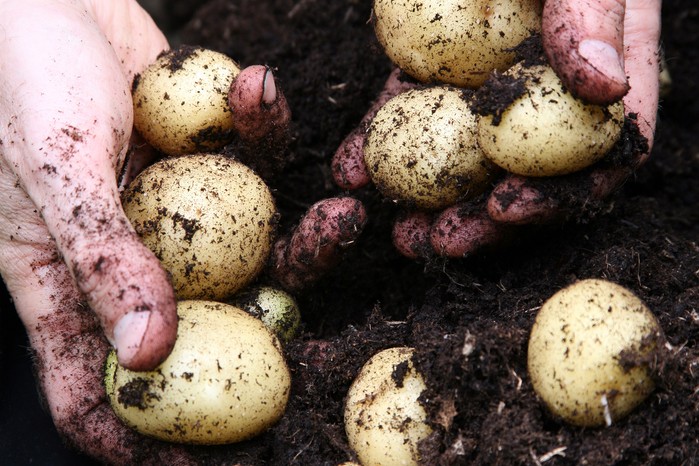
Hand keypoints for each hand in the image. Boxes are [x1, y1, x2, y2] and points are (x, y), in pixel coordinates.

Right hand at [0, 0, 297, 462]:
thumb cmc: (18, 73)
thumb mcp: (53, 169)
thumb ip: (101, 257)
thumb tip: (147, 353)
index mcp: (67, 281)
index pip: (95, 387)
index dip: (141, 438)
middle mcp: (129, 258)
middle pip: (203, 326)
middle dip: (266, 334)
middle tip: (321, 342)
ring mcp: (176, 211)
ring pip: (252, 249)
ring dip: (305, 234)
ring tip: (343, 214)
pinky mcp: (208, 160)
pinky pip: (253, 163)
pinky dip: (264, 128)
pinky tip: (261, 90)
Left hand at [332, 0, 661, 257]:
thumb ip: (590, 10)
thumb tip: (610, 85)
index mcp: (605, 67)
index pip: (604, 153)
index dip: (561, 197)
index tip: (507, 208)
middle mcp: (548, 90)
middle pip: (529, 175)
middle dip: (484, 220)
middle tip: (438, 243)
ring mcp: (488, 86)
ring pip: (466, 159)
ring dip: (431, 201)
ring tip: (398, 234)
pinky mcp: (434, 71)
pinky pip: (409, 115)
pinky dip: (381, 144)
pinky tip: (351, 170)